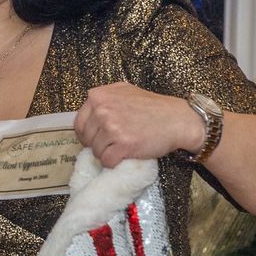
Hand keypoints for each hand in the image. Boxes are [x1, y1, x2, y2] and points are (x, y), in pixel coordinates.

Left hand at [74, 82, 203, 166]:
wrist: (177, 120)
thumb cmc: (153, 107)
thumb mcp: (124, 92)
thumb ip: (105, 99)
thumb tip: (89, 114)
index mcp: (98, 96)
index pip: (79, 123)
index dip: (88, 134)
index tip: (98, 138)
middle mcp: (102, 109)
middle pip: (86, 138)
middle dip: (97, 145)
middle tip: (113, 144)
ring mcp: (112, 127)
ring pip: (95, 151)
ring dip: (107, 154)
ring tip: (123, 147)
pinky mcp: (122, 144)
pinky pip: (107, 161)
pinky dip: (115, 163)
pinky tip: (126, 155)